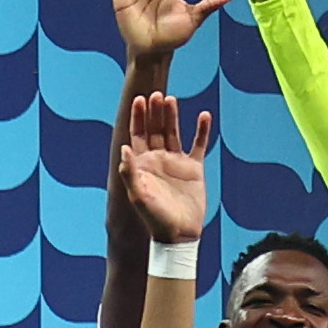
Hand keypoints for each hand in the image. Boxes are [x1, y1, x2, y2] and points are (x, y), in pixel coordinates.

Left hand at [114, 87, 207, 245]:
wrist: (179, 233)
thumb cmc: (155, 217)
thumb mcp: (138, 196)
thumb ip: (130, 172)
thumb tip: (124, 148)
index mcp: (142, 164)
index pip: (138, 134)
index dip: (138, 117)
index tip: (140, 100)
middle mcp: (158, 159)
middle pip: (155, 129)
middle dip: (154, 112)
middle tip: (157, 94)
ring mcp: (176, 162)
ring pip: (173, 133)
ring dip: (172, 116)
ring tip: (172, 99)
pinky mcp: (194, 168)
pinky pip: (199, 144)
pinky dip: (202, 130)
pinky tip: (204, 115)